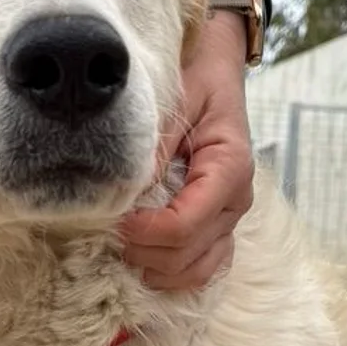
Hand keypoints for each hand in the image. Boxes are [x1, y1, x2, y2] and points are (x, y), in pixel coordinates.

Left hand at [120, 10, 252, 290]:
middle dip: (142, 251)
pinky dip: (172, 272)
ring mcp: (230, 219)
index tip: (114, 220)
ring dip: (155, 268)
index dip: (144, 233)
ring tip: (124, 246)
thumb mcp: (175, 100)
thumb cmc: (197, 82)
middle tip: (109, 231)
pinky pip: (203, 267)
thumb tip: (125, 188)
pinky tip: (145, 258)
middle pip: (186, 255)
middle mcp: (236, 200)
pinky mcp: (220, 227)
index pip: (183, 225)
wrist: (218, 73)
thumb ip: (153, 146)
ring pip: (196, 271)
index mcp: (229, 169)